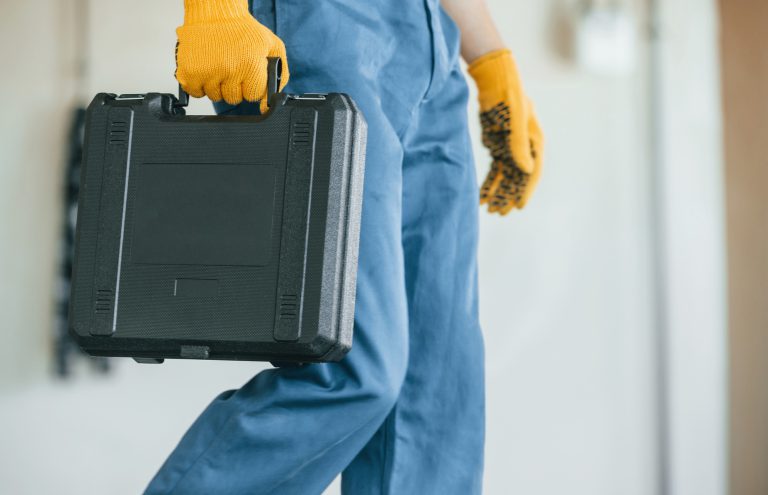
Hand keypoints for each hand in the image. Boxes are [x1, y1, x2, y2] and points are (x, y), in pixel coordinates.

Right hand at [176, 0, 288, 112]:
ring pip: (215, 97)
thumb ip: (281, 76)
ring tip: (219, 66)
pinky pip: (196, 93)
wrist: (214, 12)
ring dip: (217, 86)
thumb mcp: (273, 46)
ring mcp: (208, 72)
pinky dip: (200, 85)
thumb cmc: (243, 29)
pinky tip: (207, 70)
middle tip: (233, 68)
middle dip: (235, 87)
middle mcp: (229, 70)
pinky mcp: (190, 71)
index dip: (251, 86)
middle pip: (234, 99)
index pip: (253, 95)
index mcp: (251, 65)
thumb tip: (269, 106)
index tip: (248, 74)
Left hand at [468, 49, 542, 214]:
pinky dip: (489, 182)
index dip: (525, 191)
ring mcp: (511, 147)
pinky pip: (495, 169)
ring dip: (499, 192)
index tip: (519, 207)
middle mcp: (525, 147)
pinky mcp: (498, 145)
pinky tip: (481, 195)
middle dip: (509, 196)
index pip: (532, 172)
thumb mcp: (514, 121)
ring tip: (490, 210)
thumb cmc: (508, 98)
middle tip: (500, 214)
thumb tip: (526, 170)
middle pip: (518, 178)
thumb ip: (519, 146)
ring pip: (505, 176)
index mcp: (534, 142)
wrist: (494, 81)